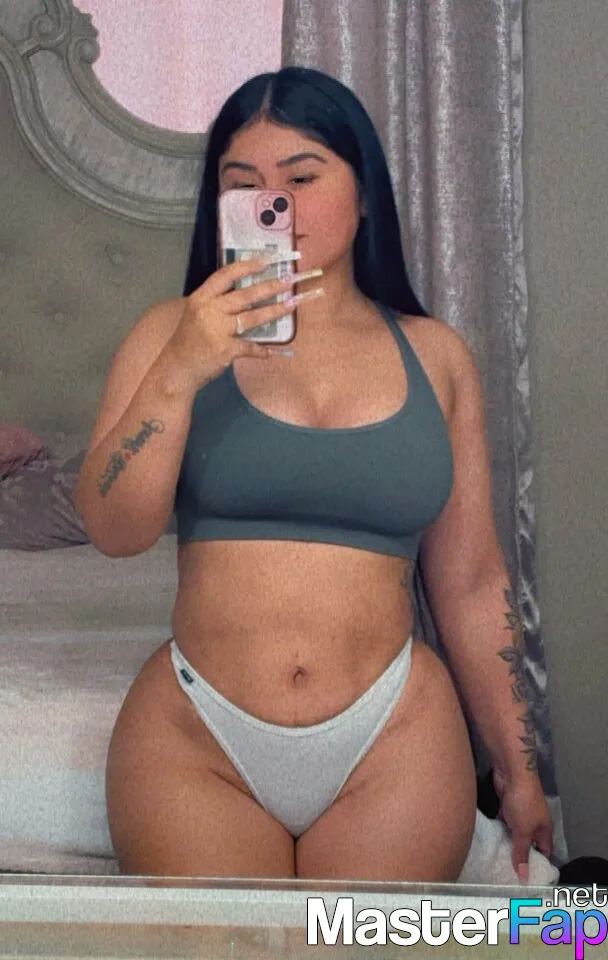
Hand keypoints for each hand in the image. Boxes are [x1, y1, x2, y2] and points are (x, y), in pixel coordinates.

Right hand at [166, 256, 322, 388]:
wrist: (177, 367)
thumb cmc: (189, 340)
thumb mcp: (197, 313)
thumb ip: (217, 303)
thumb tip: (248, 295)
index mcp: (201, 298)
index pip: (225, 275)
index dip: (247, 266)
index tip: (266, 261)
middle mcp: (209, 311)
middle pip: (245, 295)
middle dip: (270, 286)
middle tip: (289, 280)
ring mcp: (218, 330)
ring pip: (252, 318)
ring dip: (275, 311)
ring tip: (292, 304)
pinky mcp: (226, 350)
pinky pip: (251, 347)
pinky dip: (263, 350)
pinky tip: (274, 351)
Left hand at [493, 767, 553, 881]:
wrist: (512, 774)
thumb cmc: (524, 803)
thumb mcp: (523, 831)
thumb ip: (522, 852)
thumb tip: (525, 877)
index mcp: (544, 829)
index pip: (545, 851)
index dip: (538, 864)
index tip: (528, 878)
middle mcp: (534, 822)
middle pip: (529, 843)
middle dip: (520, 855)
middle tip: (508, 872)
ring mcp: (520, 813)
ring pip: (514, 833)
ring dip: (507, 842)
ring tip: (497, 860)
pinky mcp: (507, 806)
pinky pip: (504, 822)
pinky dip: (499, 830)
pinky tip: (490, 840)